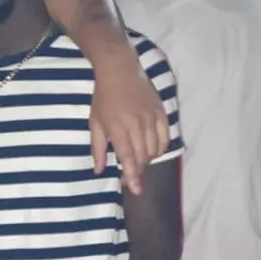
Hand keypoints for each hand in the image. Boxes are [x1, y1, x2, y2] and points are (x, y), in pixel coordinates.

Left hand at [90, 53, 168, 195]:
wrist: (119, 70)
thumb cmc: (103, 98)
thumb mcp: (95, 122)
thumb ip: (98, 148)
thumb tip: (98, 170)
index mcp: (119, 129)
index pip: (129, 159)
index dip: (132, 176)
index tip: (134, 189)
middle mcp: (138, 126)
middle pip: (143, 157)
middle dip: (138, 170)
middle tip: (130, 175)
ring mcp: (152, 119)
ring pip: (155, 149)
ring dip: (147, 160)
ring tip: (137, 160)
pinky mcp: (162, 113)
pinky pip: (166, 137)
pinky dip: (160, 148)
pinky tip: (152, 150)